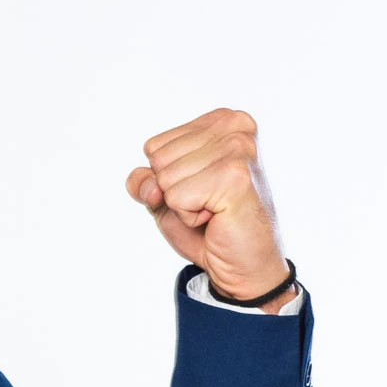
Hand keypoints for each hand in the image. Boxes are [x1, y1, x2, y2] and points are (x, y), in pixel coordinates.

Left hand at [126, 109, 290, 305]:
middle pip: (158, 160)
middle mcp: (233, 127)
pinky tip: (218, 217)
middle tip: (208, 204)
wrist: (242, 265)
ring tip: (215, 210)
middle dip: (174, 191)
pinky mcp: (234, 175)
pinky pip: (176, 197)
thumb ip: (144, 181)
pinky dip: (189, 217)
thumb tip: (148, 184)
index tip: (199, 190)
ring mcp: (237, 149)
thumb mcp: (166, 199)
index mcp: (221, 121)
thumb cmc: (209, 228)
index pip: (154, 147)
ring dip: (183, 206)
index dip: (166, 179)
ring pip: (166, 179)